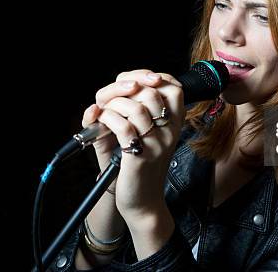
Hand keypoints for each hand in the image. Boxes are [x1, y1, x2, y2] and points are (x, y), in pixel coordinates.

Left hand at [83, 70, 183, 223]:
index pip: (173, 87)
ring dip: (114, 104)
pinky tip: (103, 124)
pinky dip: (108, 120)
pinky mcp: (141, 156)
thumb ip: (131, 113)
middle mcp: (169, 131)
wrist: (142, 202)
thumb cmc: (139, 167)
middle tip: (110, 101)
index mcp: (174, 123)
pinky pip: (124, 127)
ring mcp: (157, 143)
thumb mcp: (142, 136)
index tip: (132, 83)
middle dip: (124, 88)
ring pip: (137, 106)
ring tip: (105, 114)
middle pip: (151, 91)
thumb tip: (107, 96)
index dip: (151, 76)